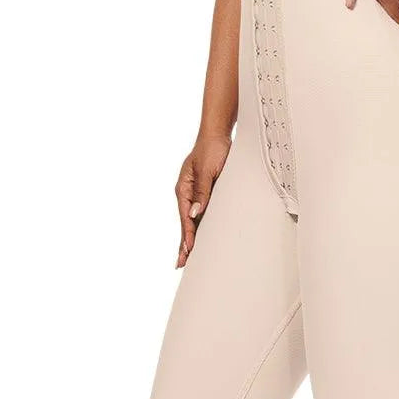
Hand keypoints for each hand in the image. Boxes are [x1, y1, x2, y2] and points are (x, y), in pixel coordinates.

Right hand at [173, 132, 231, 266]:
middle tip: (181, 264)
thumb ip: (202, 191)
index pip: (185, 217)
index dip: (187, 235)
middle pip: (185, 222)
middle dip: (183, 243)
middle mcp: (187, 193)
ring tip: (188, 257)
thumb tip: (195, 213)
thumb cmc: (212, 149)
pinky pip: (200, 213)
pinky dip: (199, 226)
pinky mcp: (204, 192)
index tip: (188, 250)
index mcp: (184, 188)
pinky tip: (200, 236)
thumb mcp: (207, 170)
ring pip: (191, 220)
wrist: (217, 135)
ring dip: (190, 237)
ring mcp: (194, 193)